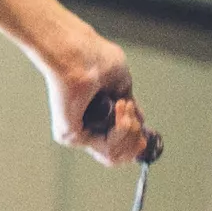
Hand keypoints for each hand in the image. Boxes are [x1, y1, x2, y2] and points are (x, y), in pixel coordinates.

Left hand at [40, 37, 154, 166]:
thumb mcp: (122, 85)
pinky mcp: (71, 136)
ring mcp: (76, 135)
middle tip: (127, 109)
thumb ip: (128, 106)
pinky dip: (122, 128)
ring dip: (129, 129)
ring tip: (121, 105)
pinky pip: (108, 148)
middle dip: (134, 135)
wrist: (79, 53)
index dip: (135, 141)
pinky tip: (118, 108)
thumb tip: (140, 121)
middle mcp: (84, 130)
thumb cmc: (95, 59)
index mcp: (95, 120)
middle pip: (120, 156)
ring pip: (116, 154)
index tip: (139, 122)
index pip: (118, 149)